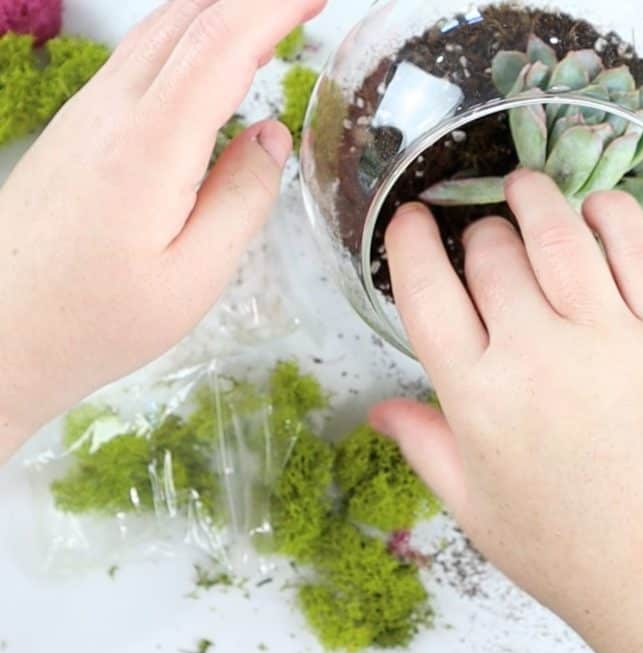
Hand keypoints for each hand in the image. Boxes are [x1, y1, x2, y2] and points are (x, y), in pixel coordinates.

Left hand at [0, 0, 324, 458]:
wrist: (0, 333)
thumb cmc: (95, 318)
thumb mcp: (193, 278)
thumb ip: (241, 200)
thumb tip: (272, 137)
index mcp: (148, 147)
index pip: (219, 44)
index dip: (273, 8)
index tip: (316, 0)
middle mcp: (110, 113)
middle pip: (185, 18)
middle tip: (305, 8)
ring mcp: (85, 114)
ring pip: (157, 32)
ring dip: (218, 14)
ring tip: (270, 28)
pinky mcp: (75, 128)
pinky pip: (139, 60)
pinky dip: (187, 41)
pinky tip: (211, 66)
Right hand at [372, 171, 642, 652]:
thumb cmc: (574, 554)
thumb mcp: (479, 511)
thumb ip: (426, 448)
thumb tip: (377, 410)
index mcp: (477, 399)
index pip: (425, 291)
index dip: (408, 241)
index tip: (409, 219)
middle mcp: (536, 355)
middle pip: (490, 253)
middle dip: (477, 233)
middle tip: (484, 239)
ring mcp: (609, 338)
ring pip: (557, 233)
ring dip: (534, 199)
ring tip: (526, 189)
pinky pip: (637, 247)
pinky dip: (611, 213)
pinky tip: (597, 210)